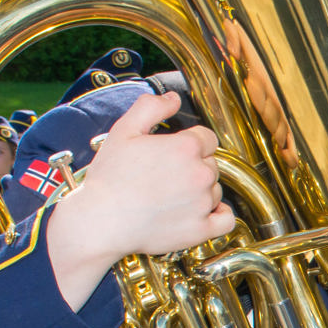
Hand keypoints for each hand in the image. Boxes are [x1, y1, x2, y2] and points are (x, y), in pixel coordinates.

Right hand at [46, 91, 232, 307]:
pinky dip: (219, 215)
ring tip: (171, 196)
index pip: (207, 138)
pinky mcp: (201, 230)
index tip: (173, 153)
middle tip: (165, 175)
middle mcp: (201, 174)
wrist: (101, 221)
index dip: (190, 143)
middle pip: (211, 164)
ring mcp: (203, 203)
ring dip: (201, 191)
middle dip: (193, 166)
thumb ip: (151, 107)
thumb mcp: (124, 130)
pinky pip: (226, 220)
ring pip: (215, 190)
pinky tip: (204, 211)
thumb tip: (174, 98)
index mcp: (186, 147)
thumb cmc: (110, 178)